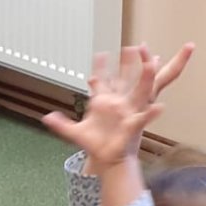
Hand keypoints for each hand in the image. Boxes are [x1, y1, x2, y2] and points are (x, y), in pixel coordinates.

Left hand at [42, 44, 192, 166]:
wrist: (106, 158)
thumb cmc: (95, 144)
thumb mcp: (75, 133)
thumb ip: (61, 125)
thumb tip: (47, 117)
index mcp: (102, 102)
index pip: (102, 80)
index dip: (100, 67)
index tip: (101, 53)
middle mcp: (117, 104)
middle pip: (125, 78)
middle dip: (128, 63)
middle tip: (132, 46)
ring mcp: (127, 113)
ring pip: (140, 91)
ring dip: (146, 77)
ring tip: (152, 62)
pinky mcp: (132, 126)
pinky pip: (143, 119)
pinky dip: (150, 114)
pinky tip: (159, 108)